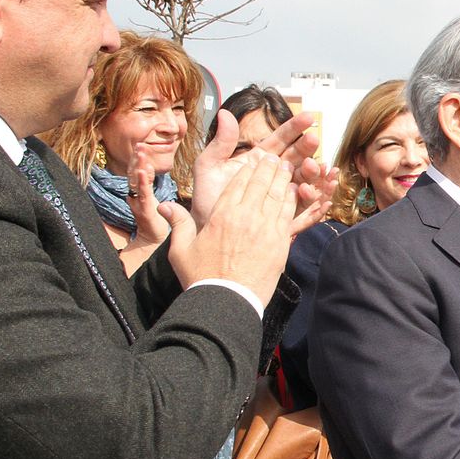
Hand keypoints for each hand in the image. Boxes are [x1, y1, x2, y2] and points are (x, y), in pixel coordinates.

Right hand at [120, 144, 171, 255]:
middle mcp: (136, 195)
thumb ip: (150, 186)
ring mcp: (139, 202)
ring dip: (139, 165)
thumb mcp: (155, 198)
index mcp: (140, 192)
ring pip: (137, 181)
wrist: (153, 241)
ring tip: (141, 152)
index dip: (139, 160)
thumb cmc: (156, 220)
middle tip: (139, 145)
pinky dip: (142, 183)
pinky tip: (143, 173)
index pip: (138, 172)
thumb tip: (150, 170)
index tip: (142, 147)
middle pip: (135, 173)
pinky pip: (143, 194)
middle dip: (137, 158)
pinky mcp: (145, 210)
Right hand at [164, 154, 296, 303]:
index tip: (252, 160)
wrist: (227, 302)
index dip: (246, 170)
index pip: (237, 184)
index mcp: (221, 215)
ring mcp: (265, 228)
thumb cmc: (201, 278)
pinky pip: (288, 213)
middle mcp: (245, 217)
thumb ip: (177, 224)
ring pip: (277, 194)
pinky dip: (292, 199)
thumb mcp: (181, 250)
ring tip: (286, 166)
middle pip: (259, 184)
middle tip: (273, 156)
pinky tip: (294, 190)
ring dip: (282, 178)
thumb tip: (165, 205)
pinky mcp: (280, 242)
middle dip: (266, 167)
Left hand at [194, 110, 328, 234]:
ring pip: (304, 181)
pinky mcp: (284, 217)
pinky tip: (324, 198)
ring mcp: (280, 196)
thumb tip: (225, 114)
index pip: (280, 140)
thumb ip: (220, 143)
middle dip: (307, 148)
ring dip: (312, 173)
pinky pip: (305, 210)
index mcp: (258, 160)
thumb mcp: (209, 167)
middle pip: (296, 159)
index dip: (294, 128)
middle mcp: (273, 176)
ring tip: (314, 167)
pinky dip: (316, 204)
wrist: (204, 231)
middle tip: (313, 140)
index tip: (307, 117)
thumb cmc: (205, 199)